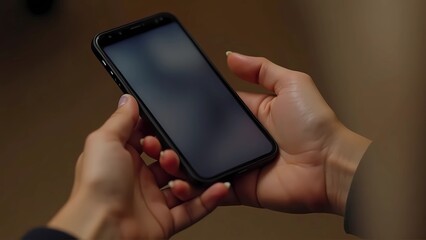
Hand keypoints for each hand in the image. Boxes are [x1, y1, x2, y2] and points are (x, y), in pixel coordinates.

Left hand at [48, 95, 229, 238]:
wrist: (103, 230)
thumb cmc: (97, 188)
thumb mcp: (104, 141)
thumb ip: (120, 120)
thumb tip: (128, 100)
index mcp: (121, 159)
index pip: (144, 139)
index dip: (155, 133)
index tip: (163, 127)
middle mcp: (136, 179)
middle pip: (167, 161)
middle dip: (175, 154)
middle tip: (172, 153)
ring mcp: (151, 200)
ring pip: (182, 184)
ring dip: (192, 176)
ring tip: (190, 171)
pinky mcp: (165, 219)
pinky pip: (193, 209)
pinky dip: (208, 199)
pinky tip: (218, 187)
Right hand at [162, 52, 369, 215]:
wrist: (328, 165)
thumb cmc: (316, 125)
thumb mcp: (291, 83)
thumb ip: (261, 68)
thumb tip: (232, 56)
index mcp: (252, 116)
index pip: (216, 110)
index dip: (195, 108)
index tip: (174, 105)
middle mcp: (243, 141)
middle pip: (204, 138)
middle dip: (182, 137)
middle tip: (161, 134)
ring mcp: (240, 166)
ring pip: (203, 164)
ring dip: (183, 161)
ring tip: (164, 154)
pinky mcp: (240, 189)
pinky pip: (213, 189)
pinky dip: (197, 187)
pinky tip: (180, 180)